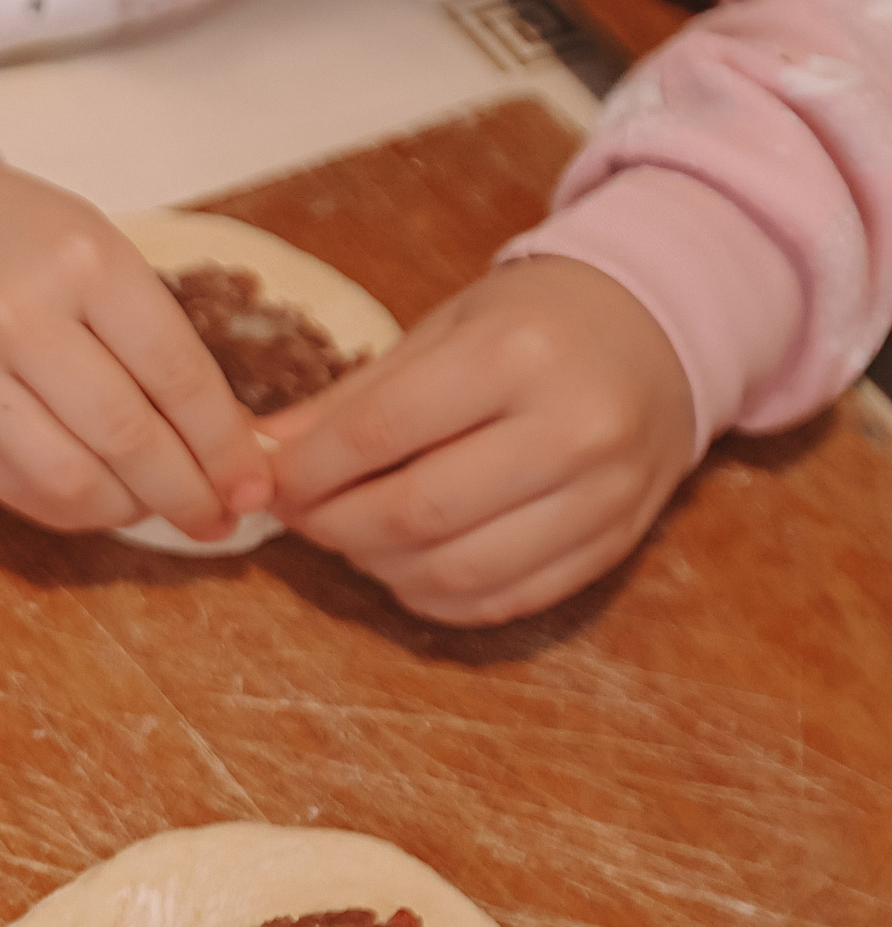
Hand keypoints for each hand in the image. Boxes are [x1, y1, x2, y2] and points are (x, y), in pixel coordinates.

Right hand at [0, 154, 272, 540]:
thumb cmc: (18, 239)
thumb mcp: (97, 250)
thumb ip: (155, 335)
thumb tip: (229, 438)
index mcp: (83, 262)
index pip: (176, 374)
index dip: (224, 445)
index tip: (253, 484)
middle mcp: (20, 318)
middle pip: (127, 437)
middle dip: (188, 492)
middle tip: (221, 519)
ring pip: (71, 480)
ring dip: (131, 510)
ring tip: (161, 508)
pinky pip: (20, 491)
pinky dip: (75, 511)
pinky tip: (104, 501)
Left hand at [265, 256, 696, 623]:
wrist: (661, 333)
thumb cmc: (534, 325)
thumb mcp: (443, 331)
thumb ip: (355, 398)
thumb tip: (266, 453)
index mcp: (517, 354)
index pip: (382, 432)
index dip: (308, 469)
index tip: (270, 481)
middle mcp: (572, 427)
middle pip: (417, 512)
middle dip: (333, 525)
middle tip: (300, 515)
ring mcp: (605, 494)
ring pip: (457, 571)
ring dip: (378, 568)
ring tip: (350, 537)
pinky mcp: (617, 544)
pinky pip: (505, 601)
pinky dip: (435, 597)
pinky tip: (405, 566)